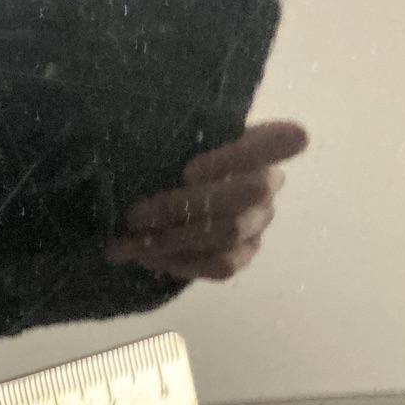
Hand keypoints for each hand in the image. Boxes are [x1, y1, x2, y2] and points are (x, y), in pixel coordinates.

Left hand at [109, 120, 307, 279]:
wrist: (160, 196)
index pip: (274, 140)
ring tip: (131, 241)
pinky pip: (222, 265)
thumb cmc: (167, 158)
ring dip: (174, 239)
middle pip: (243, 194)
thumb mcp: (169, 141)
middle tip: (135, 216)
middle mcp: (267, 181)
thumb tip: (154, 144)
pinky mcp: (245, 253)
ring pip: (229, 231)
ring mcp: (259, 220)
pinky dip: (182, 263)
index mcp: (253, 142)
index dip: (235, 156)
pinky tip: (149, 258)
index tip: (189, 172)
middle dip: (181, 207)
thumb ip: (176, 138)